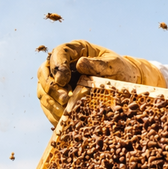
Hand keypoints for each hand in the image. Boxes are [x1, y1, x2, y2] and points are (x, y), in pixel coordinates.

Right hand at [36, 40, 165, 124]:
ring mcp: (58, 81)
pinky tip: (63, 118)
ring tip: (64, 110)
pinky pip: (48, 105)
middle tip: (64, 98)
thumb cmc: (119, 69)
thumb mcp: (114, 64)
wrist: (124, 83)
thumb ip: (99, 64)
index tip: (63, 79)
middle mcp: (63, 64)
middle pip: (44, 72)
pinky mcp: (58, 97)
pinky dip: (53, 113)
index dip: (58, 66)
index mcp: (75, 50)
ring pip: (43, 90)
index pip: (59, 53)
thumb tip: (80, 63)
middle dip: (51, 86)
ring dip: (50, 101)